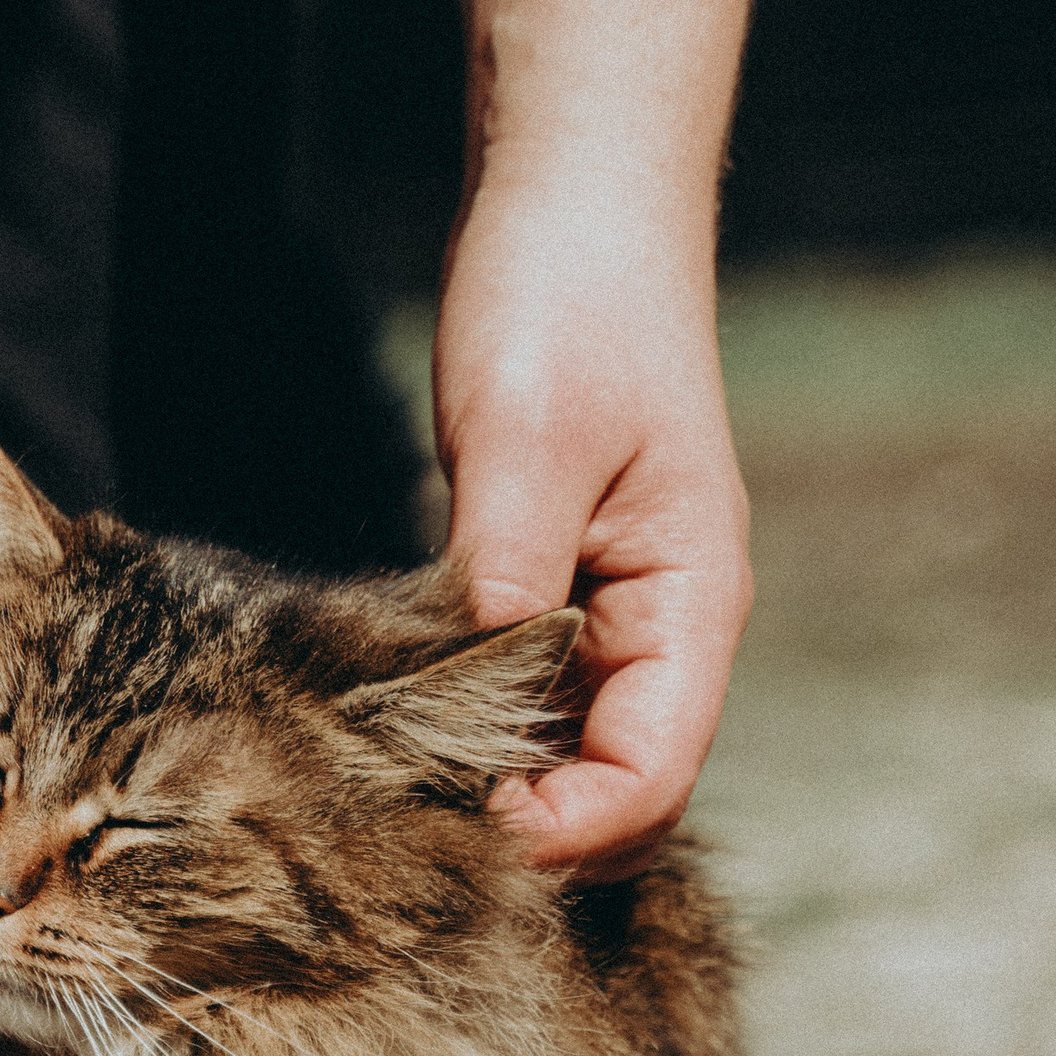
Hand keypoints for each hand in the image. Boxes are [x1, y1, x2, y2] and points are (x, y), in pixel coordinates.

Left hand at [399, 0, 759, 874]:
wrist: (571, 200)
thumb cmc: (566, 303)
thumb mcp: (528, 438)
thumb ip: (504, 569)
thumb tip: (469, 691)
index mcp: (686, 605)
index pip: (645, 780)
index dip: (559, 836)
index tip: (452, 840)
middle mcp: (655, 625)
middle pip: (607, 795)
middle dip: (521, 842)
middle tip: (389, 854)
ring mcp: (601, 606)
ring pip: (557, 754)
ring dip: (483, 795)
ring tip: (368, 816)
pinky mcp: (540, 580)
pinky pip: (512, 695)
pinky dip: (457, 733)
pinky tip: (369, 738)